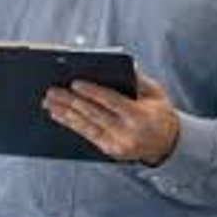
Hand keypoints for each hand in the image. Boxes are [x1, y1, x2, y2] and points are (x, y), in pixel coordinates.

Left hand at [43, 73, 181, 164]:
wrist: (167, 142)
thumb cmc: (159, 111)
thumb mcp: (155, 92)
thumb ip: (137, 79)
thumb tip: (116, 65)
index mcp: (140, 116)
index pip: (111, 102)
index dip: (92, 92)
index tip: (74, 83)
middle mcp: (128, 133)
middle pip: (94, 115)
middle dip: (71, 102)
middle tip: (52, 92)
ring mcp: (118, 145)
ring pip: (86, 127)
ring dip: (65, 114)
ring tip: (49, 104)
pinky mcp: (110, 151)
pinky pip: (88, 135)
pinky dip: (72, 124)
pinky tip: (60, 116)